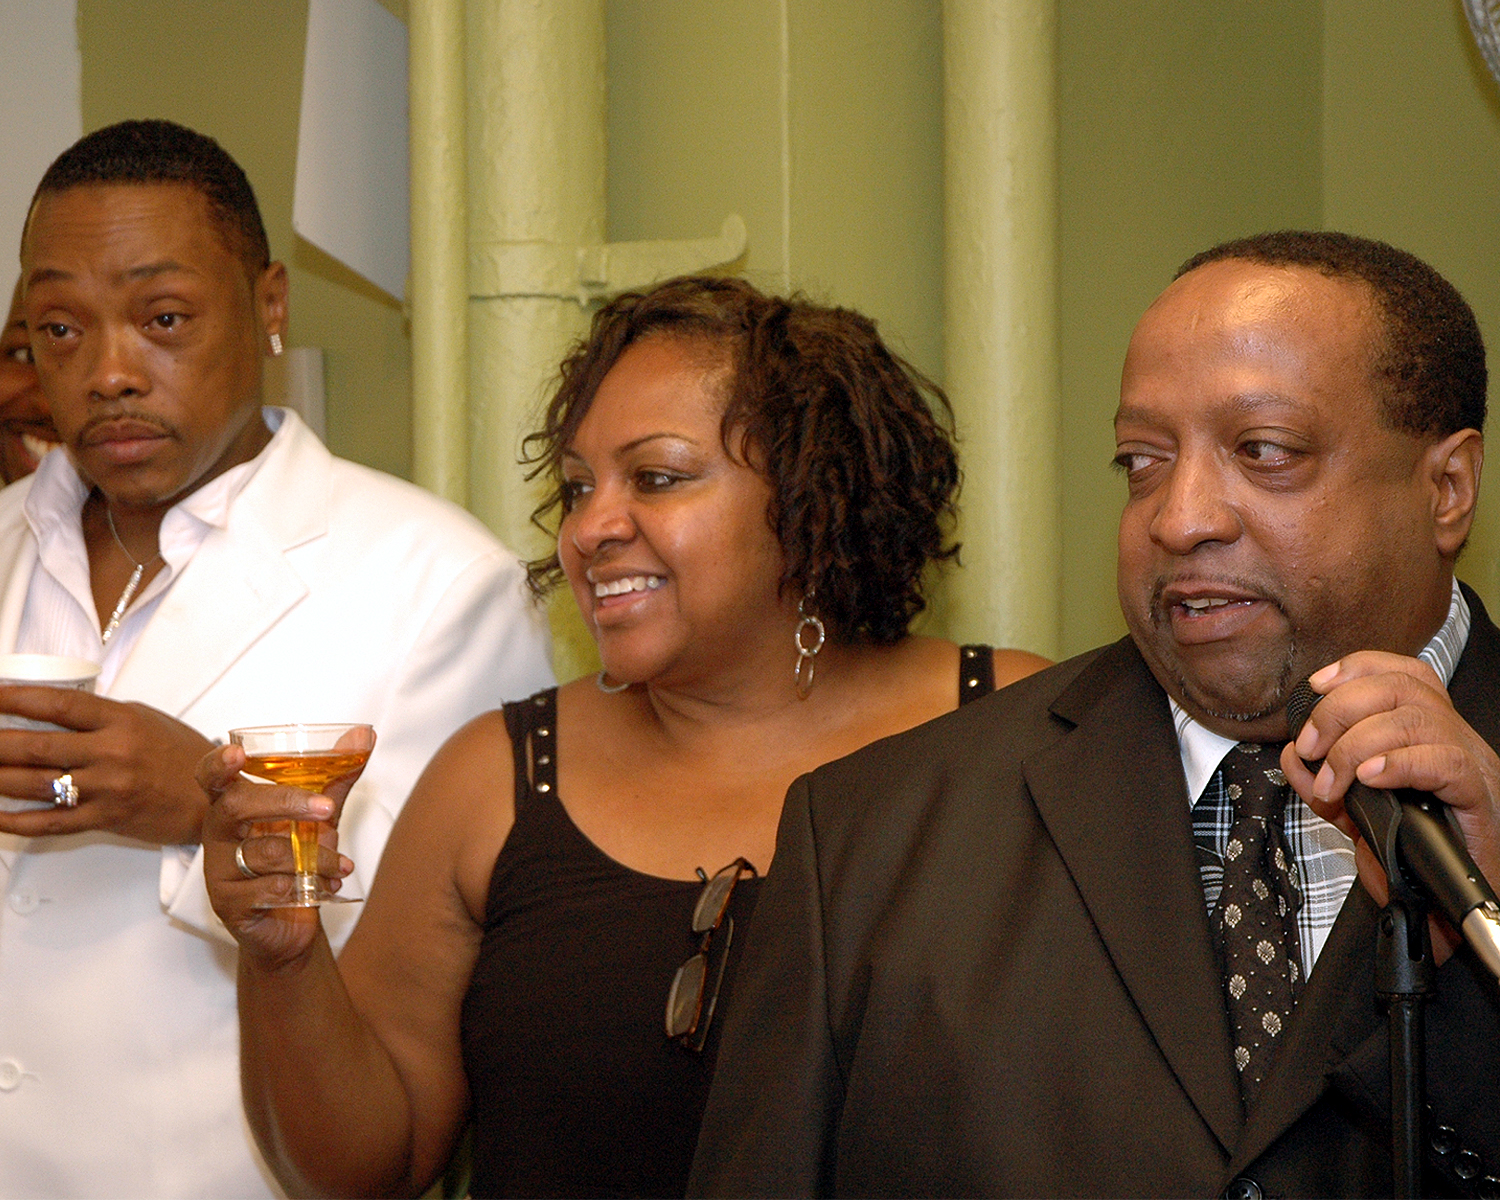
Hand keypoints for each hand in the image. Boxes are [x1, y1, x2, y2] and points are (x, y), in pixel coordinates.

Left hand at [0, 685, 214, 843]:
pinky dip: (17, 821)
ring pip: (36, 784)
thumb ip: (102, 716)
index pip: (60, 705)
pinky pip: (51, 822)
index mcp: (122, 722)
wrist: (211, 799)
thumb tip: (54, 710)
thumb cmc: (182, 757)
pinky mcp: (105, 819)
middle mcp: (112, 754)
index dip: (19, 699)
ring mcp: (108, 789)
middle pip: (38, 746)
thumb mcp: (145, 720)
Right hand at [198, 743, 362, 969]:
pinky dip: (302, 886)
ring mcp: (219, 871)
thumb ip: (337, 778)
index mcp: (234, 806)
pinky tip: (323, 888)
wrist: (292, 924)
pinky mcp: (228, 905)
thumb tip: (365, 736)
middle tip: (326, 808)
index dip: (219, 764)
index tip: (238, 752)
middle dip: (286, 802)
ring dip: (313, 857)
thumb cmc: (298, 861)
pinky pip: (264, 889)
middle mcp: (219, 835)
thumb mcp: (319, 817)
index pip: (211, 778)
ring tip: (340, 865)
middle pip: (236, 806)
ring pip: (264, 852)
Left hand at [1279, 651, 1499, 962]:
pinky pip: (1442, 760)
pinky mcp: (1478, 794)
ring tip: (1335, 780)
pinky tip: (1370, 778)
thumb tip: (1295, 757)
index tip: (1315, 686)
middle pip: (1398, 688)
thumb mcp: (1354, 808)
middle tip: (1311, 750)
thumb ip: (1323, 778)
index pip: (1400, 673)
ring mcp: (1470, 762)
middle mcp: (1451, 736)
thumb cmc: (1412, 850)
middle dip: (1339, 710)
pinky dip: (1397, 763)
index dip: (1356, 668)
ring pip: (1415, 718)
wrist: (1453, 899)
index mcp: (1425, 730)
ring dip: (1356, 744)